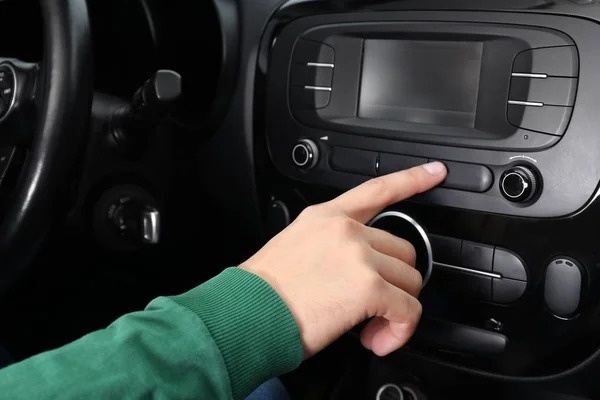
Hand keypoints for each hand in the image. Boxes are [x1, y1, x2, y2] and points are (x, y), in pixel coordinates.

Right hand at [240, 162, 446, 357]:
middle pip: (403, 249)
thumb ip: (329, 245)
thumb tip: (354, 268)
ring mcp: (360, 256)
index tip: (435, 171)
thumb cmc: (264, 291)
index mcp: (327, 217)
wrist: (247, 312)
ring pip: (410, 281)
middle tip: (374, 305)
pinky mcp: (369, 287)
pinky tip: (377, 339)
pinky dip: (399, 331)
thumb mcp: (294, 247)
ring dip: (396, 308)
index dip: (412, 179)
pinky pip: (408, 310)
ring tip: (370, 326)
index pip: (378, 190)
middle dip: (395, 281)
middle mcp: (346, 231)